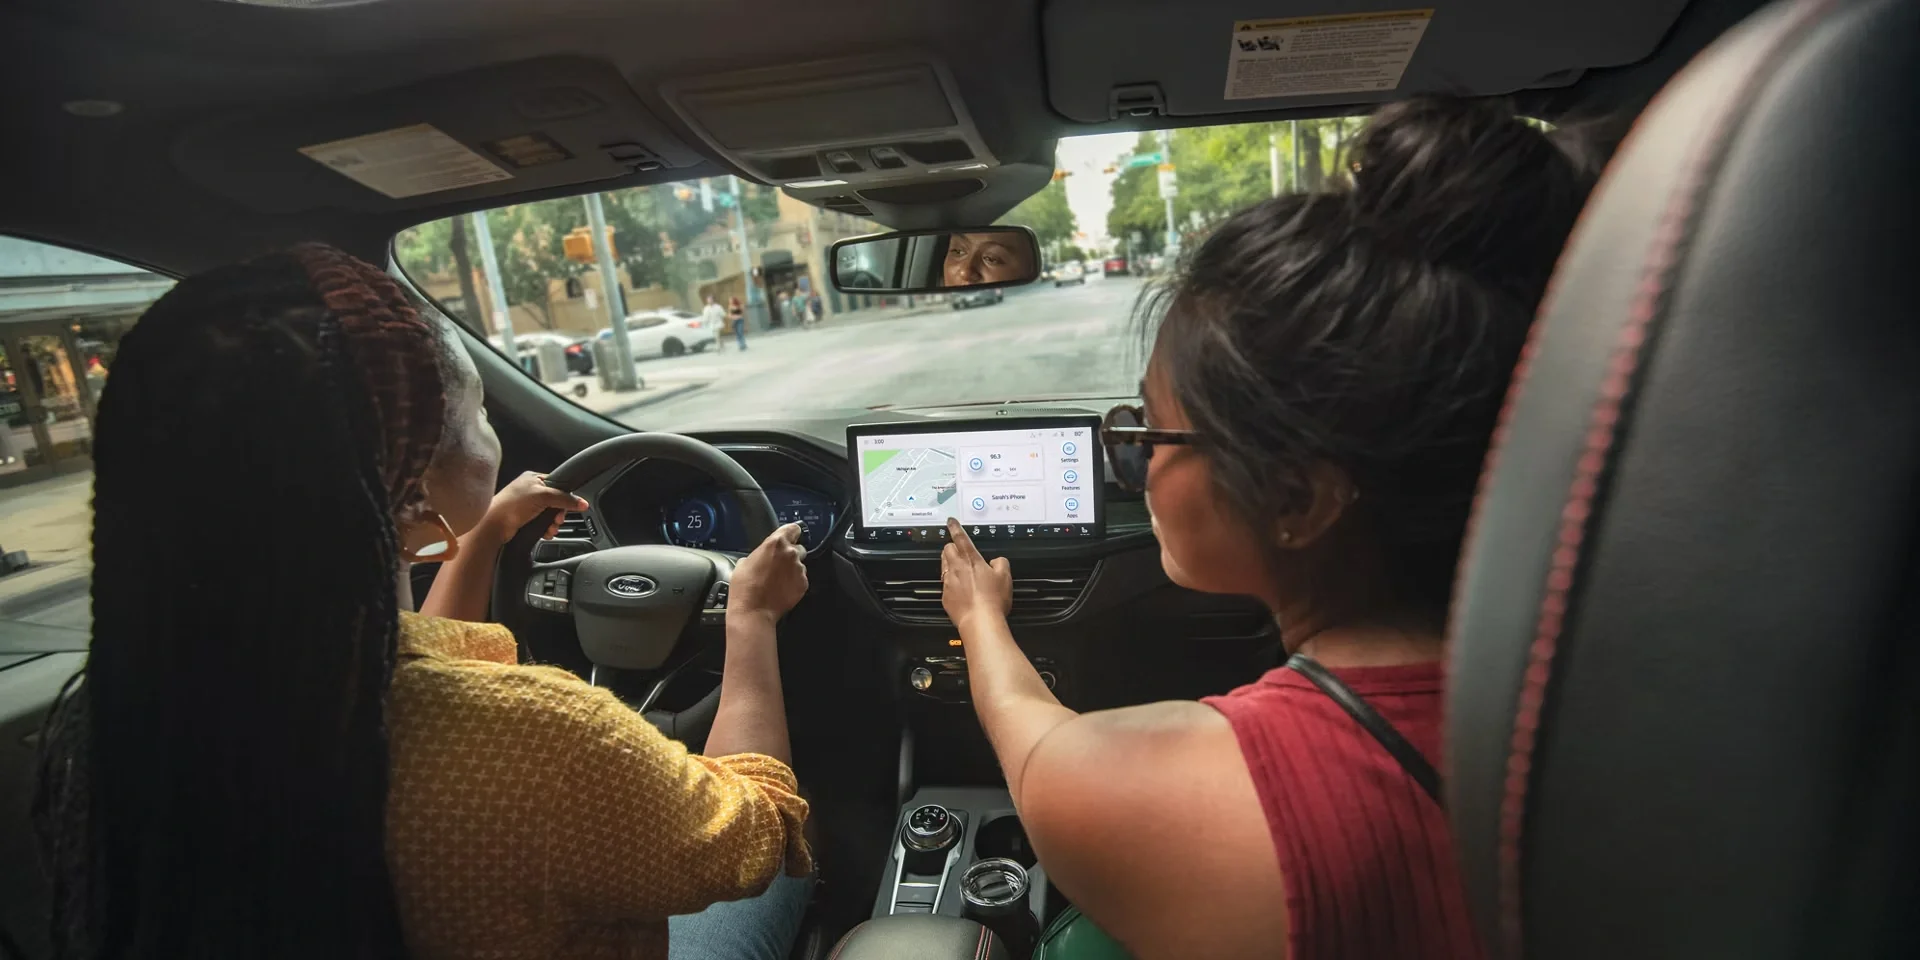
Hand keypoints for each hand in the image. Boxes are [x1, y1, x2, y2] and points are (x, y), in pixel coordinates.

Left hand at [474, 471, 588, 545]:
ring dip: (553, 523)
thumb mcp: (543, 496)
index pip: (557, 484)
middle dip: (559, 513)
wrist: (493, 525)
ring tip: (550, 528)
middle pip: (555, 501)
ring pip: (549, 514)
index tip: (569, 506)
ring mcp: (526, 506)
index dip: (565, 496)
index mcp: (533, 478)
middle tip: (557, 519)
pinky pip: (542, 524)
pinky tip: (545, 532)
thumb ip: (565, 499)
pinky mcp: (524, 520)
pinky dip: (546, 529)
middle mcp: (529, 491)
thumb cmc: (512, 505)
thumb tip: (582, 503)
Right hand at [728, 523, 808, 626]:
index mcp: (776, 543)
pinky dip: (794, 583)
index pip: (793, 528)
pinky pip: (801, 579)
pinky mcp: (804, 584)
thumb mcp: (744, 562)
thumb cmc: (745, 587)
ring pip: (800, 565)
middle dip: (790, 555)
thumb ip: (759, 554)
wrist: (753, 611)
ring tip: (778, 581)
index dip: (792, 533)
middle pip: (798, 548)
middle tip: (778, 566)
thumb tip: (762, 557)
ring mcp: (799, 569)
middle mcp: (791, 553)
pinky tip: (782, 590)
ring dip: (792, 570)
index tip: (790, 537)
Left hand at [941, 518, 1011, 630]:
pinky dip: (952, 584)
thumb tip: (997, 561)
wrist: (980, 621)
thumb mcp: (1005, 576)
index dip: (955, 527)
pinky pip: (945, 584)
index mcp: (971, 559)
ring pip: (944, 565)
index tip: (951, 521)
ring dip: (951, 564)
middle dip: (952, 547)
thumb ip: (1000, 563)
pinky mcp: (945, 597)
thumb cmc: (993, 599)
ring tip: (962, 571)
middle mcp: (956, 568)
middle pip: (947, 549)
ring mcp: (949, 582)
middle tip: (960, 551)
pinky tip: (961, 590)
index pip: (960, 537)